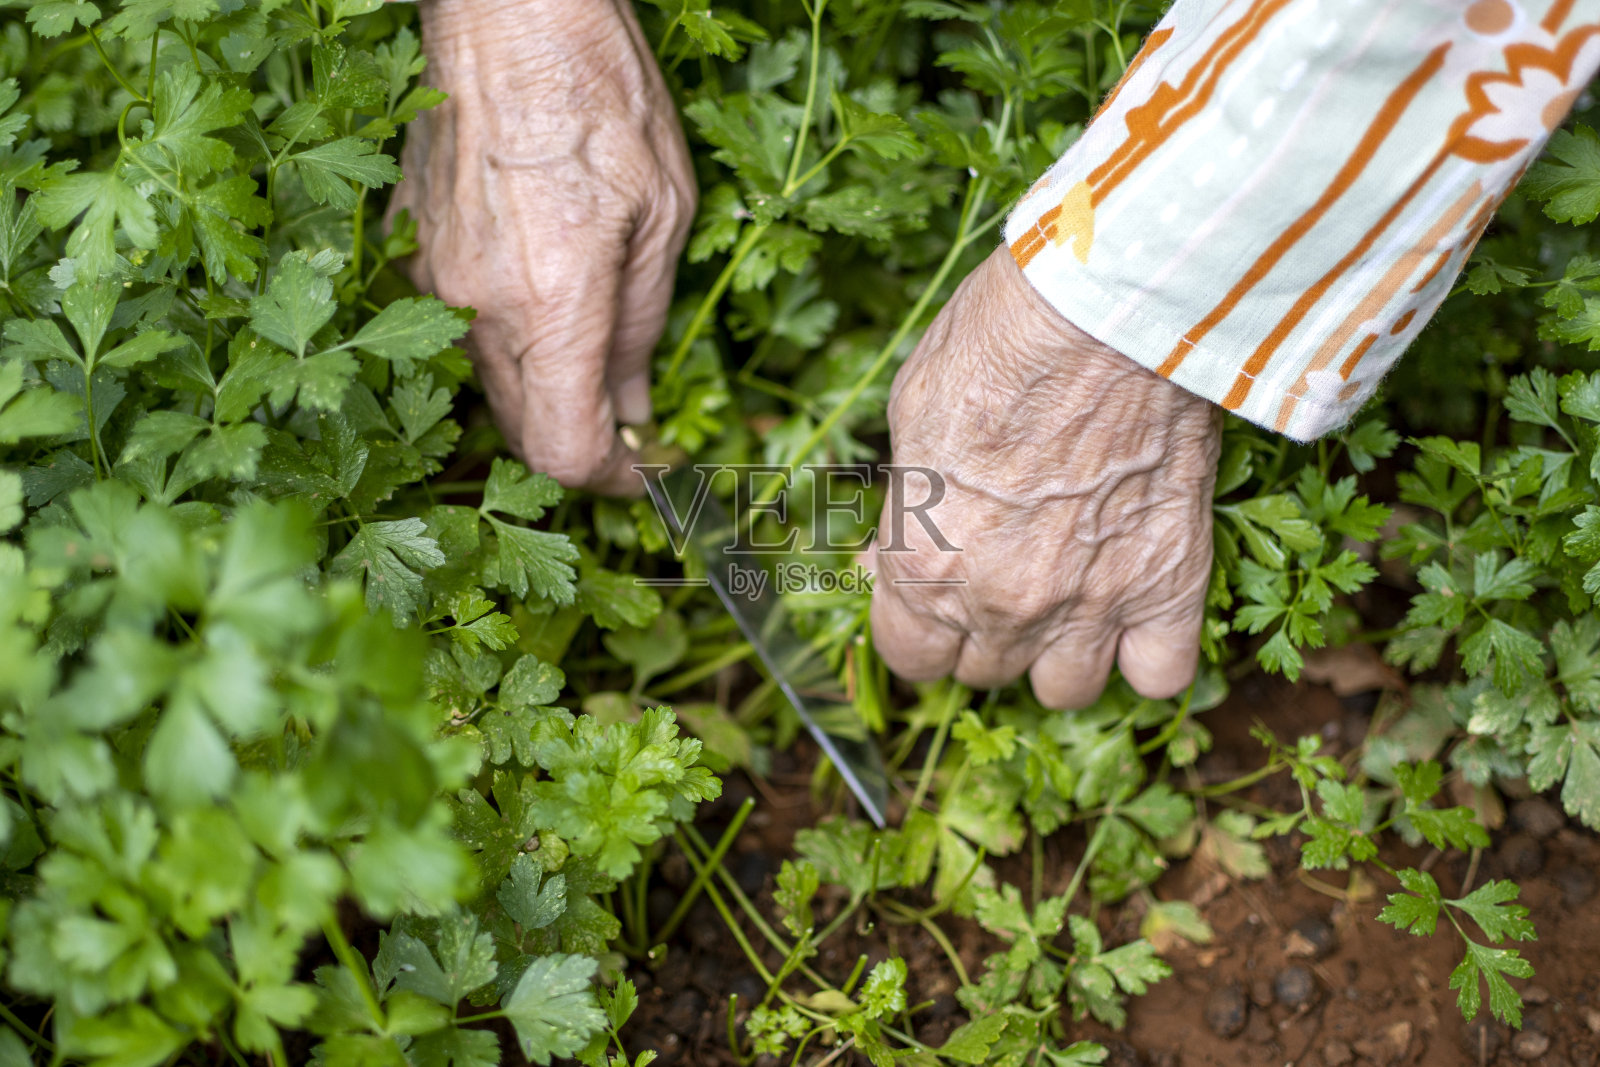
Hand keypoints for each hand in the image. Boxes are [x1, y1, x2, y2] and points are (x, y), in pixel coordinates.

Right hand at [390, 0, 694, 492]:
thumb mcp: (663, 215)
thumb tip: (638, 410)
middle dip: (581, 440)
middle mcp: (479, 306)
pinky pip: (458, 328)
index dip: (609, 481)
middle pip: (523, 431)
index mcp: (552, 303)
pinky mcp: (410, 250)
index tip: (646, 472)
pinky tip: (544, 301)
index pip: (563, 450)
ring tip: (595, 353)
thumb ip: (641, 327)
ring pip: (488, 384)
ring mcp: (432, 279)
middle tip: (633, 421)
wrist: (505, 12)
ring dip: (543, 392)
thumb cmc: (598, 91)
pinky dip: (505, 342)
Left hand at [869, 248, 1221, 708]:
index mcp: (926, 563)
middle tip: (1001, 571)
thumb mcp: (911, 414)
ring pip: (1064, 691)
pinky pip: (1159, 677)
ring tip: (1067, 595)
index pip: (908, 657)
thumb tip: (888, 553)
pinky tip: (1134, 609)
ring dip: (1058, 652)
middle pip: (983, 672)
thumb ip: (906, 505)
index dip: (917, 627)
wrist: (1111, 307)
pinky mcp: (1171, 586)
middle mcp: (1002, 602)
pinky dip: (1145, 654)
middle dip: (983, 630)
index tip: (931, 593)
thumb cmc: (999, 340)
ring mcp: (1091, 603)